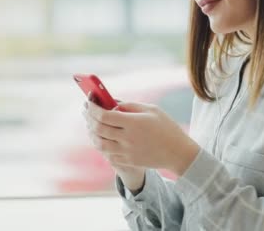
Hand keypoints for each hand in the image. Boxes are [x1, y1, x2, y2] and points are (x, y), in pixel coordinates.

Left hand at [82, 98, 199, 176]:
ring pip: (99, 143)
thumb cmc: (166, 127)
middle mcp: (128, 138)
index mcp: (134, 123)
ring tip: (91, 124)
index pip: (104, 115)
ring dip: (92, 133)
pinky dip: (101, 145)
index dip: (93, 108)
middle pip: (99, 129)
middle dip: (89, 118)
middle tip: (86, 111)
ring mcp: (127, 152)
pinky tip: (101, 137)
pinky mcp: (128, 161)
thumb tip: (112, 104)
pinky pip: (107, 154)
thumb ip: (130, 105)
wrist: (178, 153)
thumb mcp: (151, 110)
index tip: (88, 102)